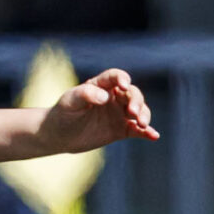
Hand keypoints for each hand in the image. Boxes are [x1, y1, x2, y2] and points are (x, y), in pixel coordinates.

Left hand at [40, 68, 158, 151]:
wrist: (59, 135)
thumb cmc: (63, 113)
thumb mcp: (70, 102)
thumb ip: (85, 95)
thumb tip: (105, 96)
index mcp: (101, 85)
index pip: (115, 77)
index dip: (121, 78)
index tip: (124, 85)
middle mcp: (114, 97)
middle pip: (132, 94)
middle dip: (136, 101)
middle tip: (132, 112)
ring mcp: (119, 113)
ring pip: (139, 110)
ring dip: (144, 115)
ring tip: (142, 124)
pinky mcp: (121, 130)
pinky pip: (138, 130)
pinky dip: (147, 132)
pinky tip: (154, 136)